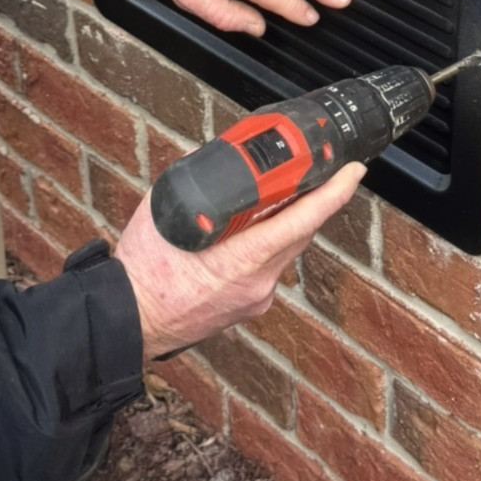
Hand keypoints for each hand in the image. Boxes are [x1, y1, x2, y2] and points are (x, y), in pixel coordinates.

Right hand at [114, 163, 364, 360]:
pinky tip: (247, 231)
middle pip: (300, 232)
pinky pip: (266, 266)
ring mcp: (254, 297)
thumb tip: (222, 161)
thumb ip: (201, 183)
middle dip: (312, 200)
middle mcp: (258, 282)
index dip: (334, 193)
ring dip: (284, 222)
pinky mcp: (246, 305)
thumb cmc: (144, 271)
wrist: (128, 319)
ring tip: (275, 196)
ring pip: (284, 249)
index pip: (303, 220)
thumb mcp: (170, 211)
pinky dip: (264, 244)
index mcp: (243, 259)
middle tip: (318, 171)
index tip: (353, 172)